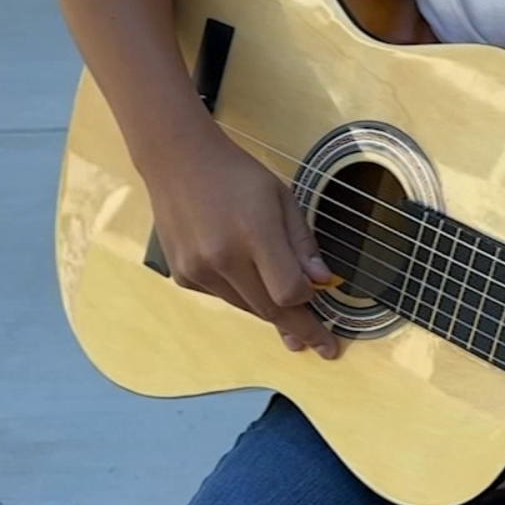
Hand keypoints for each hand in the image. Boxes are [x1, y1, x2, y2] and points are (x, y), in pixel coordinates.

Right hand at [140, 130, 340, 358]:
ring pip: (246, 307)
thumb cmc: (237, 174)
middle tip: (318, 343)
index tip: (327, 323)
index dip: (311, 310)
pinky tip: (246, 275)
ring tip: (290, 314)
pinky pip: (223, 297)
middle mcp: (222, 257)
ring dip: (271, 310)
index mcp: (254, 232)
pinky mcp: (183, 275)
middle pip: (269, 309)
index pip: (289, 292)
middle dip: (298, 328)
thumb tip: (322, 283)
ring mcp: (198, 269)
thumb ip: (302, 243)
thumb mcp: (281, 198)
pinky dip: (242, 294)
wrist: (177, 160)